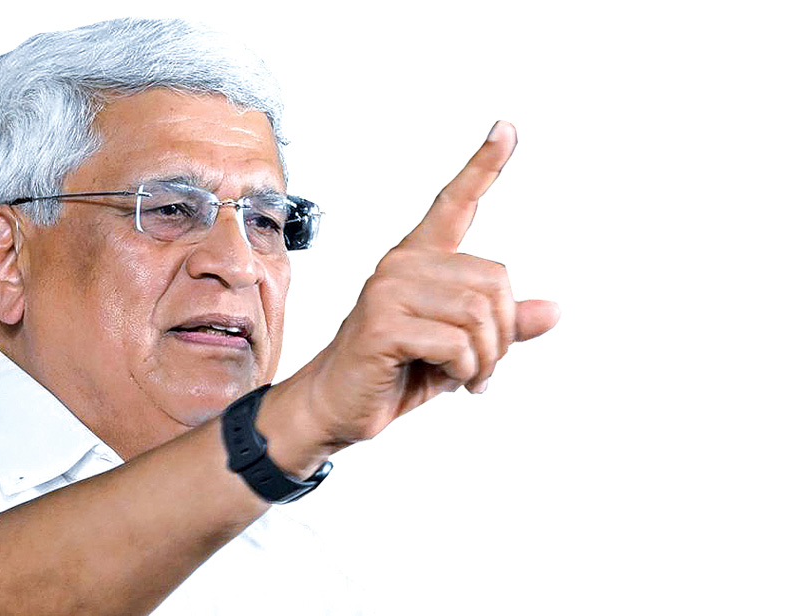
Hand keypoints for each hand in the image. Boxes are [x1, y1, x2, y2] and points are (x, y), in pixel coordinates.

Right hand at [265, 121, 559, 465]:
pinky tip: (450, 381)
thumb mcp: (461, 348)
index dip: (484, 165)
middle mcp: (402, 265)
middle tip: (481, 366)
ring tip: (467, 377)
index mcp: (419, 261)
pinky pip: (456, 343)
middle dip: (502, 334)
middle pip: (495, 280)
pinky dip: (465, 371)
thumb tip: (554, 310)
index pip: (454, 203)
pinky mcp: (382, 324)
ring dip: (485, 359)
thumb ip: (502, 325)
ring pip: (479, 315)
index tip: (507, 128)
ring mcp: (387, 291)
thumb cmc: (395, 372)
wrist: (339, 408)